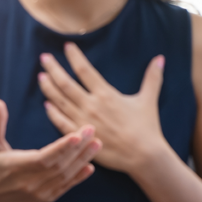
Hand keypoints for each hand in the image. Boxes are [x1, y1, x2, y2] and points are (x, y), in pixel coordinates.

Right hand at [0, 98, 100, 201]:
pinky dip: (79, 177)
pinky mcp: (46, 198)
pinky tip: (90, 166)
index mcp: (16, 167)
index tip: (77, 135)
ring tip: (96, 144)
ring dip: (82, 160)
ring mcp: (39, 192)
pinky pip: (66, 187)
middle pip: (59, 165)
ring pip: (65, 175)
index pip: (43, 157)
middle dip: (78, 148)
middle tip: (91, 131)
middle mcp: (29, 182)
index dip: (61, 147)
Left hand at [39, 42, 165, 173]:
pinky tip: (46, 104)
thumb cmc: (147, 127)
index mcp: (106, 94)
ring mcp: (83, 120)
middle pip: (66, 83)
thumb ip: (152, 78)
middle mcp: (91, 105)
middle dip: (53, 68)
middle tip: (44, 58)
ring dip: (48, 87)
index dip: (74, 57)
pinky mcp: (80, 135)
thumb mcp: (148, 100)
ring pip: (59, 100)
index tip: (67, 46)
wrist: (144, 155)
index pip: (85, 70)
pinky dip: (52, 112)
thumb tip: (160, 58)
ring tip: (41, 76)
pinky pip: (61, 122)